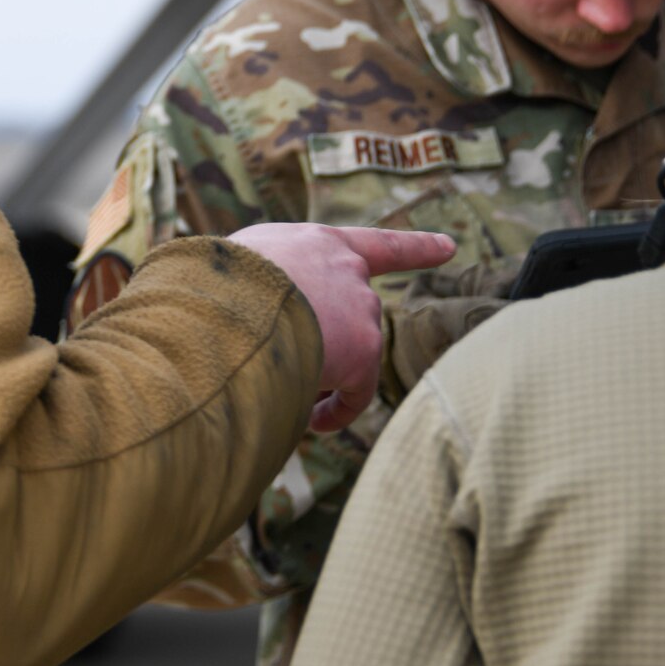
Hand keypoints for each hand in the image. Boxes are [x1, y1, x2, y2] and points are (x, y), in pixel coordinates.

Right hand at [228, 224, 455, 431]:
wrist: (226, 301)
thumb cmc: (212, 283)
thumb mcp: (237, 265)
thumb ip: (260, 283)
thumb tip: (256, 321)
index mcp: (318, 243)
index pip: (378, 245)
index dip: (416, 247)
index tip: (451, 247)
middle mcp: (348, 270)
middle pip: (350, 316)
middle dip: (329, 340)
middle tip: (289, 359)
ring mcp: (359, 310)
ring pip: (345, 356)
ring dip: (316, 373)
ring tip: (271, 383)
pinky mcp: (361, 352)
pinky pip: (354, 394)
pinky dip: (334, 411)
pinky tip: (309, 422)